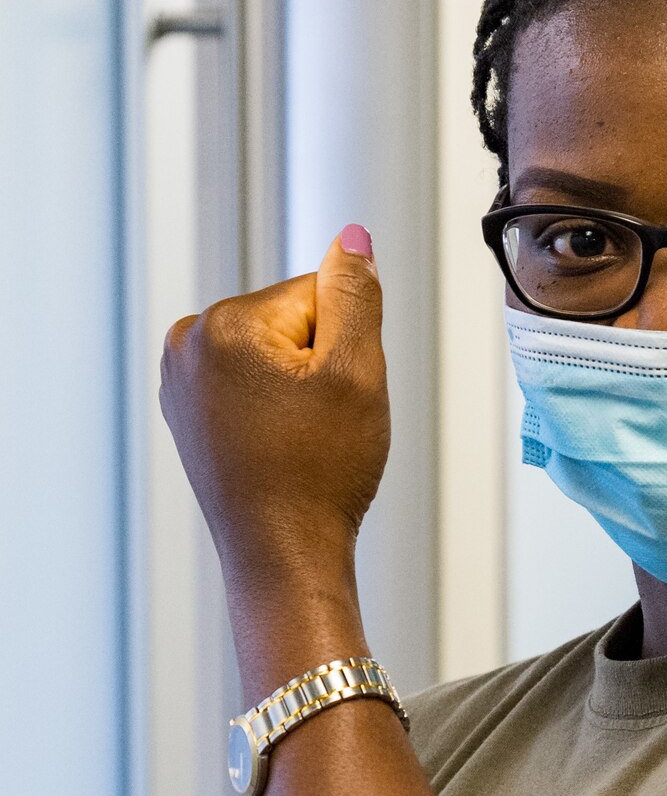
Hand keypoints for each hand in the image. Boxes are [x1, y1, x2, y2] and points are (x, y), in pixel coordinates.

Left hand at [159, 227, 387, 593]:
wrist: (285, 556)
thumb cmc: (319, 478)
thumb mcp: (356, 373)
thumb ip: (355, 293)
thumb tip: (352, 239)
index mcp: (223, 325)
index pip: (317, 295)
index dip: (344, 346)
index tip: (332, 399)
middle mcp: (187, 345)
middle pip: (289, 323)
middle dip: (317, 367)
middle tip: (319, 426)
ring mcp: (181, 382)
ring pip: (272, 357)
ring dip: (297, 391)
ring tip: (297, 442)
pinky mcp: (188, 414)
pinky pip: (250, 389)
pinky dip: (273, 413)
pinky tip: (278, 451)